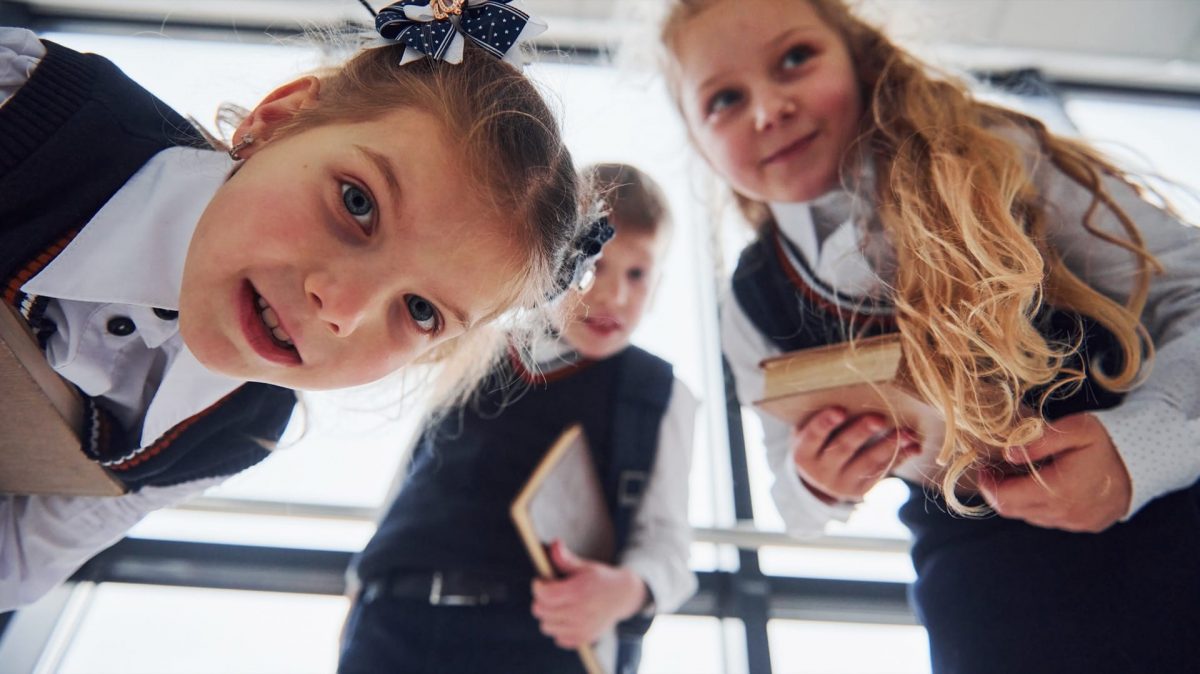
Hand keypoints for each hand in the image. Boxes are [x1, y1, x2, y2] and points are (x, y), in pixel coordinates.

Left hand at [530, 540, 647, 649]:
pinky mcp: (584, 638)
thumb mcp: (584, 566)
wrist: (623, 596)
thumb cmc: (600, 578)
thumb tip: (554, 543)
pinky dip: (559, 629)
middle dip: (540, 600)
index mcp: (578, 591)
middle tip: (549, 593)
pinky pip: (558, 638)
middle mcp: (580, 612)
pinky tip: (566, 617)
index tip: (541, 581)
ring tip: (557, 605)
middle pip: (541, 611)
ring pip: (546, 626)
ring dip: (547, 616)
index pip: (544, 594)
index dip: (538, 586)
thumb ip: (565, 558)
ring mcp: (582, 628)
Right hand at [791, 407, 920, 503]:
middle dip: (862, 432)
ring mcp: (841, 484)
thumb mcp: (809, 433)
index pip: (813, 436)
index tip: (840, 410)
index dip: (825, 423)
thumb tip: (851, 389)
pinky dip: (900, 457)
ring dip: (889, 446)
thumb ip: (822, 417)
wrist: (819, 480)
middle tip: (879, 418)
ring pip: (867, 463)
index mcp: (803, 454)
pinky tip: (914, 446)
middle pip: (843, 449)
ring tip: (907, 433)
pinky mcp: (861, 489)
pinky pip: (882, 471)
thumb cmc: (818, 442)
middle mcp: (820, 472)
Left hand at [978, 413, 1130, 532]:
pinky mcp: (1085, 525)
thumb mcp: (1074, 430)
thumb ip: (1038, 441)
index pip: (1006, 499)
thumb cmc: (1108, 440)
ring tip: (1020, 475)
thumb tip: (1007, 452)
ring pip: (1031, 517)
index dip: (988, 486)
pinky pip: (1050, 519)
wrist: (1148, 459)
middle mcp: (1066, 513)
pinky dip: (1040, 505)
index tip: (983, 469)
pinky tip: (1044, 485)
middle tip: (995, 470)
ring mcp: (1076, 523)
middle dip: (999, 491)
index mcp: (1059, 490)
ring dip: (1019, 499)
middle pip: (1014, 511)